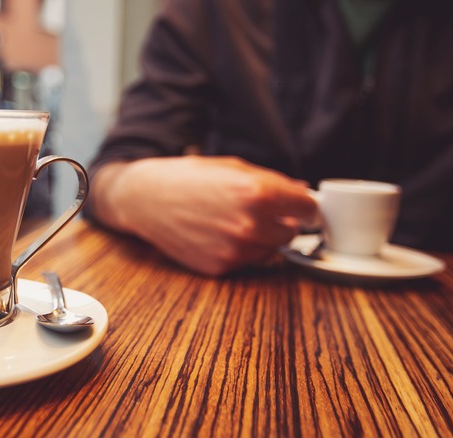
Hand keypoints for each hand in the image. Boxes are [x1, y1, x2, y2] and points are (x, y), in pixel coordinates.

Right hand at [91, 155, 317, 274]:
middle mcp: (250, 225)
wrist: (145, 199)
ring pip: (270, 250)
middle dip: (282, 222)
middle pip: (291, 232)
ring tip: (234, 220)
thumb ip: (273, 182)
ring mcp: (235, 250)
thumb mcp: (233, 168)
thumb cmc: (188, 178)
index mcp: (258, 192)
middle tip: (261, 211)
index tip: (299, 205)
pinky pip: (247, 262)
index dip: (304, 205)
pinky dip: (241, 250)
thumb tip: (302, 192)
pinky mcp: (220, 267)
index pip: (307, 208)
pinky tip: (220, 233)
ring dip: (262, 238)